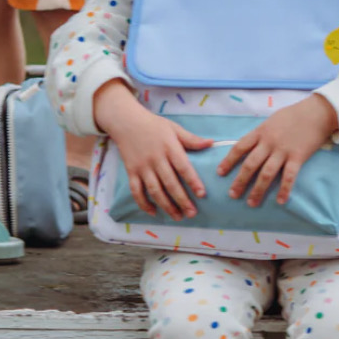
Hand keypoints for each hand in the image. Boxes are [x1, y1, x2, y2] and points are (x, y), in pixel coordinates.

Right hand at [93, 81, 212, 219]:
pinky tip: (154, 212)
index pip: (183, 167)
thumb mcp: (174, 128)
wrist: (126, 122)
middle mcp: (156, 159)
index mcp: (169, 147)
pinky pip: (136, 191)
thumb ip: (191, 139)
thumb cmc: (153, 125)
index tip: (202, 194)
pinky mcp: (131, 172)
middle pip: (170, 183)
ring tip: (177, 216)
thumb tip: (212, 143)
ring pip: (155, 190)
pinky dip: (144, 203)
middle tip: (192, 213)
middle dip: (182, 200)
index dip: (193, 182)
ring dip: (166, 206)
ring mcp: (142, 167)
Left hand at [217, 94, 338, 208]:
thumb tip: (249, 146)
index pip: (239, 147)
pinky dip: (284, 189)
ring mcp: (283, 150)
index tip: (220, 173)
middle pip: (250, 164)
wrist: (316, 112)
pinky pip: (289, 176)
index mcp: (260, 132)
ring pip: (266, 173)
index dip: (228, 161)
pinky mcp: (298, 157)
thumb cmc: (293, 115)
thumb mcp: (271, 120)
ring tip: (251, 203)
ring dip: (258, 190)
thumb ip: (260, 134)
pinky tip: (280, 201)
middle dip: (240, 181)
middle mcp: (268, 142)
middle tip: (232, 195)